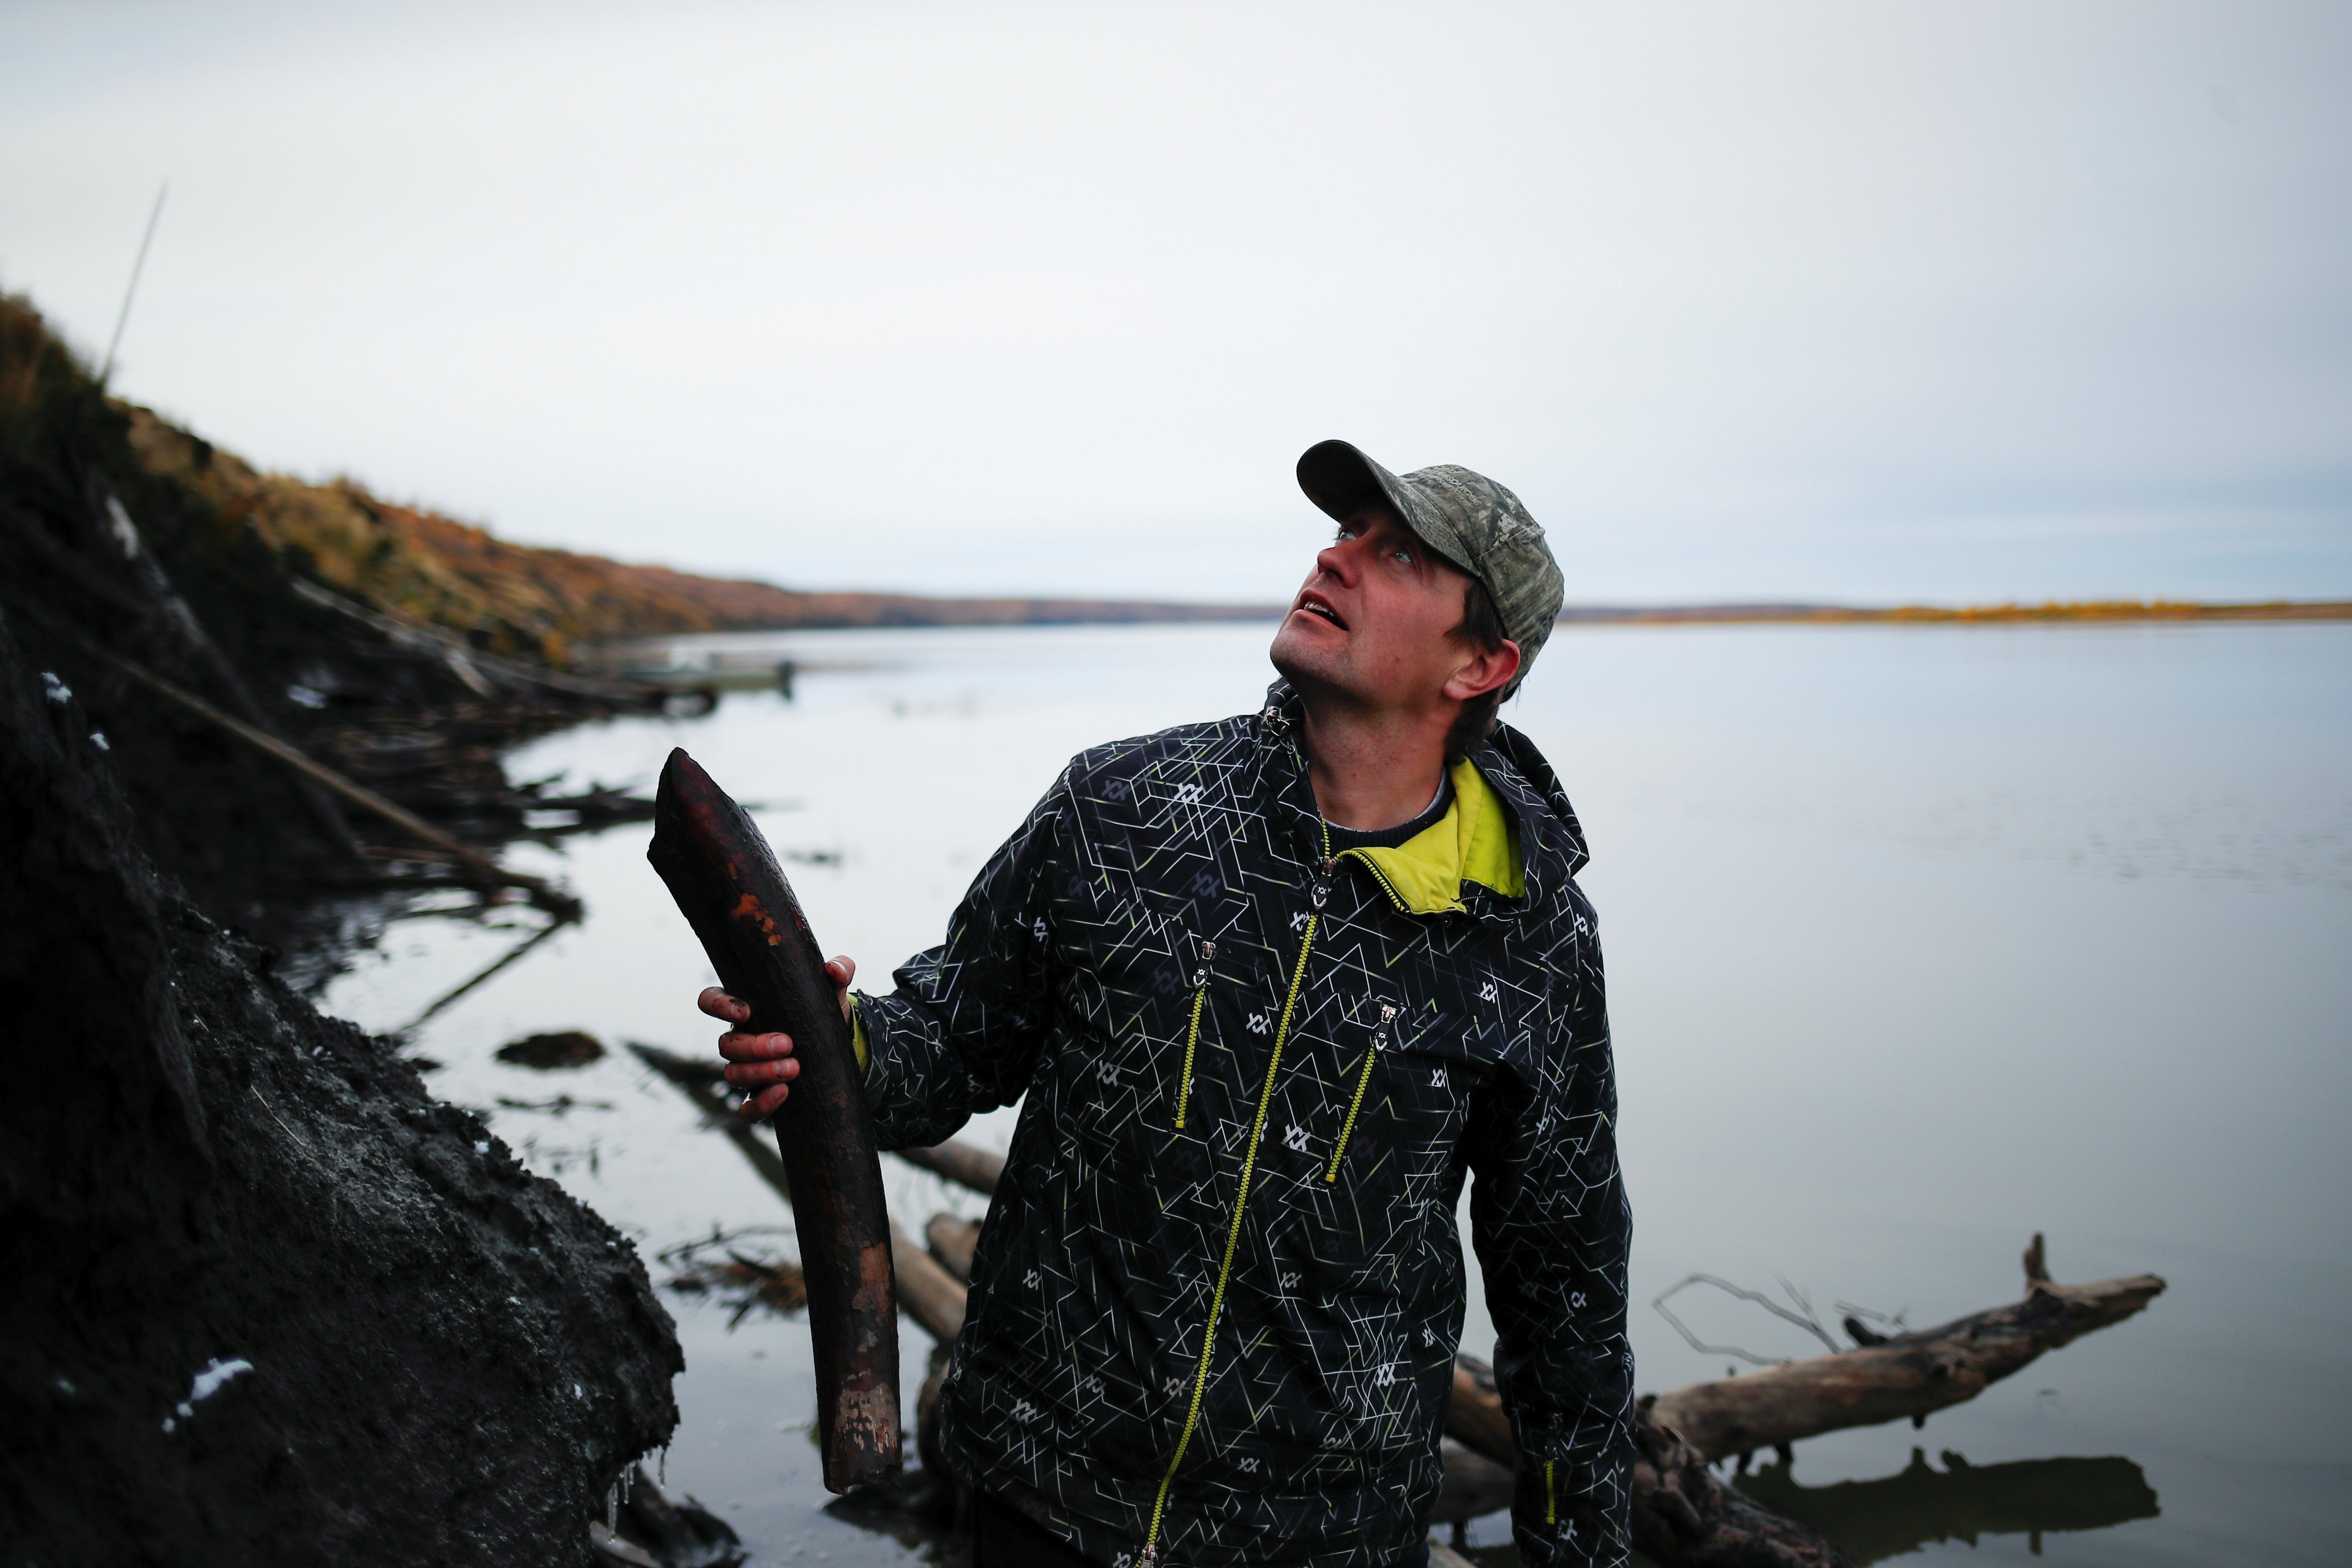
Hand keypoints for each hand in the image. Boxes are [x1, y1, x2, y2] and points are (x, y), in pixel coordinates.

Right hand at [702, 956, 855, 1121]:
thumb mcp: (831, 991)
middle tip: (787, 1044)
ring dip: (761, 1073)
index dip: (719, 1006)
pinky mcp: (761, 1096)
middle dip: (754, 1046)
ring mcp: (748, 1070)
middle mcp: (740, 1039)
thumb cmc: (822, 1011)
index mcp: (747, 1007)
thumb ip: (838, 971)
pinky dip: (762, 1103)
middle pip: (726, 1045)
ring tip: (794, 1069)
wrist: (839, 1048)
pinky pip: (748, 1108)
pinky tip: (785, 1093)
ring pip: (734, 1075)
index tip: (745, 1011)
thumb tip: (835, 968)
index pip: (712, 1001)